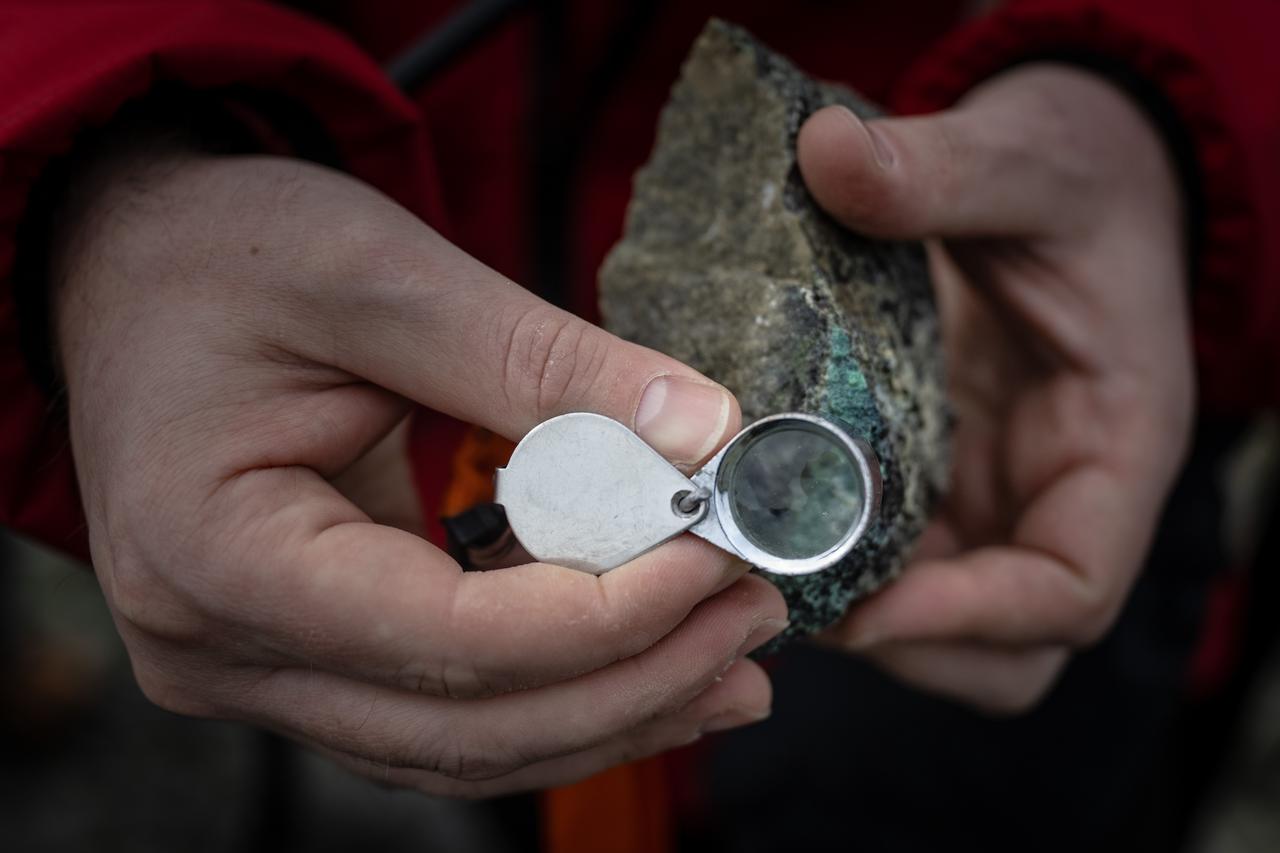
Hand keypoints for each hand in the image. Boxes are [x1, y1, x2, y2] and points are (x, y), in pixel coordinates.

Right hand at [53, 142, 786, 794]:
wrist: (131, 270)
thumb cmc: (224, 254)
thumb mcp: (382, 277)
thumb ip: (543, 365)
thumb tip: (706, 434)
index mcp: (213, 554)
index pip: (448, 641)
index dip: (606, 617)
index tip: (720, 556)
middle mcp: (216, 650)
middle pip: (465, 725)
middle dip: (633, 679)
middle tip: (756, 615)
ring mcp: (253, 670)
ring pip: (462, 745)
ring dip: (609, 710)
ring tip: (734, 665)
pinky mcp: (300, 656)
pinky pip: (442, 714)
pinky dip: (553, 696)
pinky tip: (647, 665)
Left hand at [797, 65, 1192, 711]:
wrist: (1069, 176)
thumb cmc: (1078, 175)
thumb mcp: (1025, 159)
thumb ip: (940, 166)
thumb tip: (827, 151)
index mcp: (1112, 445)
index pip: (1069, 590)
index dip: (972, 618)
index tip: (864, 606)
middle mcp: (1056, 494)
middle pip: (1003, 644)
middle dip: (902, 640)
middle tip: (788, 597)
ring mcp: (996, 496)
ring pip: (943, 622)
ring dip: (857, 617)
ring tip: (759, 571)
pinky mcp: (941, 481)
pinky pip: (897, 564)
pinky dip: (838, 567)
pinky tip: (762, 526)